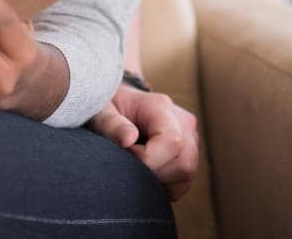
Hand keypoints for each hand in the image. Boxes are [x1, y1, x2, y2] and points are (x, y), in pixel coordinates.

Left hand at [89, 83, 198, 200]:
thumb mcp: (101, 112)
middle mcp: (182, 122)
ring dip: (158, 180)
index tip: (126, 154)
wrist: (116, 107)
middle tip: (128, 162)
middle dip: (153, 172)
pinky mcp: (189, 154)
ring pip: (186, 175)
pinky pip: (183, 182)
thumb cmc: (107, 108)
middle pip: (183, 163)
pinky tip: (145, 172)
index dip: (148, 158)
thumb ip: (112, 124)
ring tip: (135, 165)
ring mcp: (190, 139)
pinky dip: (163, 185)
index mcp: (160, 107)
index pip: (172, 140)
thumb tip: (128, 139)